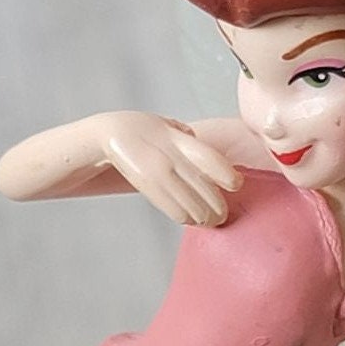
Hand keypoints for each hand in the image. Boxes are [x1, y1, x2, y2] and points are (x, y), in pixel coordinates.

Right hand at [101, 113, 241, 225]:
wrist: (108, 133)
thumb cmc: (140, 129)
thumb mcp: (166, 124)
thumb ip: (184, 134)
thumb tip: (198, 141)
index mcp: (179, 139)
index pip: (211, 159)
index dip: (228, 176)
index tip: (236, 185)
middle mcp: (170, 157)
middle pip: (205, 190)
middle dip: (218, 208)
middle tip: (222, 215)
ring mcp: (158, 174)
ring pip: (193, 207)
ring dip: (204, 218)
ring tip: (208, 221)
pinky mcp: (148, 188)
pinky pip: (176, 212)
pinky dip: (187, 219)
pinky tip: (190, 219)